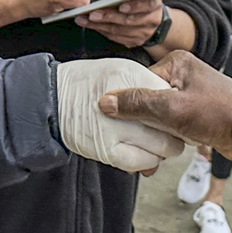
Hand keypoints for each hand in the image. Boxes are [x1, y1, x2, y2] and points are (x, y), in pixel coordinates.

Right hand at [56, 59, 186, 171]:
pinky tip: (142, 152)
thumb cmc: (90, 82)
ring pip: (160, 148)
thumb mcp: (125, 70)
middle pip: (169, 125)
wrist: (55, 98)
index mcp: (132, 77)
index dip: (176, 106)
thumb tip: (174, 99)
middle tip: (170, 129)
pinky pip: (140, 162)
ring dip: (162, 147)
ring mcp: (115, 130)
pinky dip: (146, 160)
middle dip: (174, 130)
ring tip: (154, 140)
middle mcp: (125, 104)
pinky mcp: (107, 151)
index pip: (170, 97)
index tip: (174, 111)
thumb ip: (151, 84)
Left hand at [78, 0, 165, 47]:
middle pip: (128, 21)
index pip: (146, 5)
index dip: (134, 6)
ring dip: (100, 25)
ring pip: (119, 31)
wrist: (152, 18)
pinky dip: (101, 31)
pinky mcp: (133, 42)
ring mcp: (142, 34)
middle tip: (93, 14)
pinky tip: (90, 25)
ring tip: (84, 19)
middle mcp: (150, 21)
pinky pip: (115, 37)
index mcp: (153, 4)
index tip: (121, 5)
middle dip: (109, 17)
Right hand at [97, 50, 231, 169]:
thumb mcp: (173, 109)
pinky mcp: (195, 114)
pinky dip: (163, 140)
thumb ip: (138, 104)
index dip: (128, 106)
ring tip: (147, 157)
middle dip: (140, 125)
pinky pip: (169, 126)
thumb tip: (105, 102)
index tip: (118, 125)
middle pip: (145, 100)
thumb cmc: (221, 115)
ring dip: (151, 136)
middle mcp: (182, 76)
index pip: (138, 83)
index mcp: (176, 64)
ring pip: (156, 116)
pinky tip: (159, 158)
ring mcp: (189, 95)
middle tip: (132, 145)